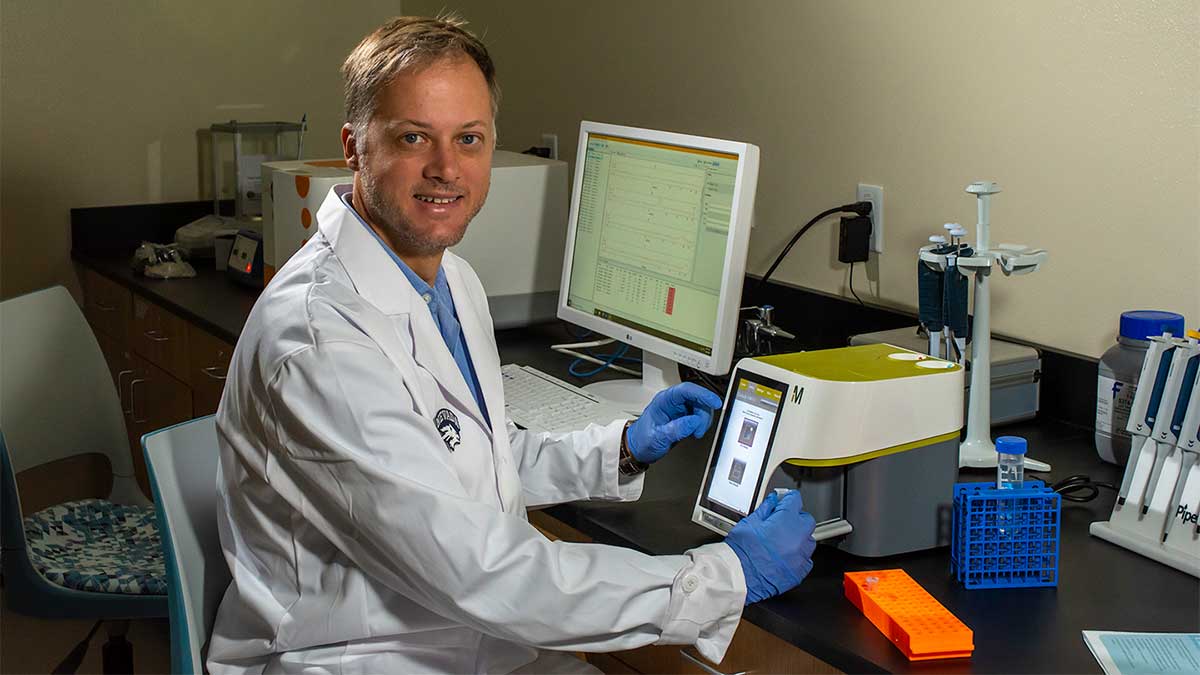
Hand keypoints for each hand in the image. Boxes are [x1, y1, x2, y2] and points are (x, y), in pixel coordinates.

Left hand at [625, 383, 722, 463]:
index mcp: (664, 401)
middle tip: (699, 429)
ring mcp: (680, 409)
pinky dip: (702, 424)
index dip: (702, 394)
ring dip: (703, 420)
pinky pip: (700, 416)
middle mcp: (673, 402)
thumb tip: (694, 422)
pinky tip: (695, 432)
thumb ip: (676, 429)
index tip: (714, 402)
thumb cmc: (642, 439)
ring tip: (695, 432)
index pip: (686, 390)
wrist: (638, 448)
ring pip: (701, 407)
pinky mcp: (685, 418)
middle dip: (703, 413)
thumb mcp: (658, 437)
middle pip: (697, 398)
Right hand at [723, 490, 816, 604]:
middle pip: (806, 520)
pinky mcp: (799, 571)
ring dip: (799, 537)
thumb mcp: (749, 523)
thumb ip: (765, 509)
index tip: (784, 500)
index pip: (795, 500)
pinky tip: (785, 556)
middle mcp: (797, 537)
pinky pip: (806, 560)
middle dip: (796, 518)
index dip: (788, 499)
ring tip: (782, 540)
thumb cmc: (741, 551)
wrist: (738, 576)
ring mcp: (800, 555)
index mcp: (785, 521)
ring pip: (808, 540)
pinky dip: (798, 556)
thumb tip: (772, 502)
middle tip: (782, 521)